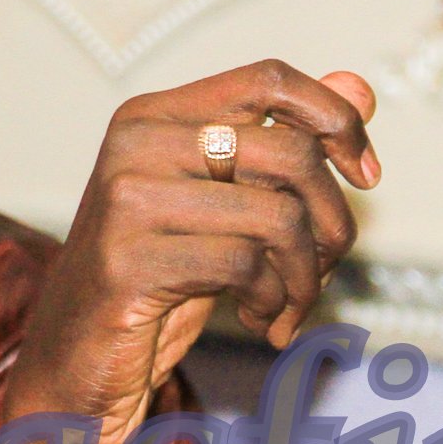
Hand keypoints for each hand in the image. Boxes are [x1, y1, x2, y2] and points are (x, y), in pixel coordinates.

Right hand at [13, 61, 378, 443]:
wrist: (75, 364)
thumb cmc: (156, 279)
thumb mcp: (226, 205)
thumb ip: (284, 144)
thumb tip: (360, 89)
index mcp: (154, 115)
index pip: (271, 79)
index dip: (335, 119)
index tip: (367, 173)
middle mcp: (136, 143)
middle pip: (290, 151)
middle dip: (331, 220)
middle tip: (328, 266)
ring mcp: (127, 201)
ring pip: (278, 216)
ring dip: (306, 276)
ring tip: (291, 305)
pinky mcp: (130, 262)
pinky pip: (245, 266)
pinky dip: (274, 303)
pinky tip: (263, 322)